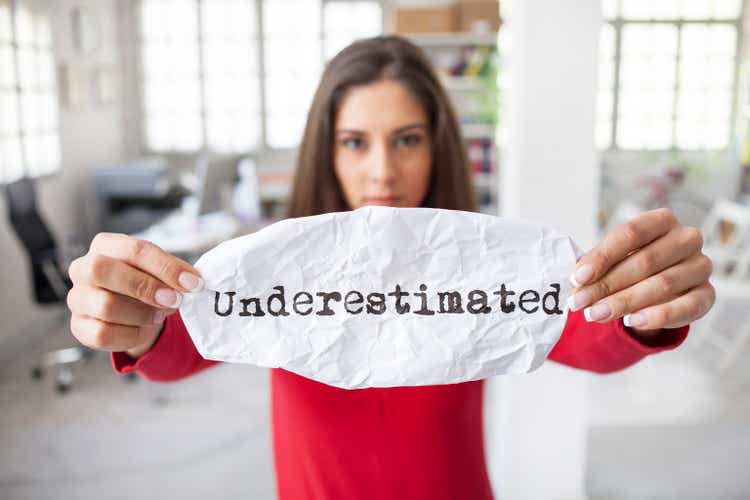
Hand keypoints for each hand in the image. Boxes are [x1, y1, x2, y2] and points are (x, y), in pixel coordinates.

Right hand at [67, 233, 203, 357]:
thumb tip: (192, 281)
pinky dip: (130, 335)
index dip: (165, 266)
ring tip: (160, 314)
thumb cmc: (146, 283)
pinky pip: (102, 333)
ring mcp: (77, 298)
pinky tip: (142, 330)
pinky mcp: (78, 326)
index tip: (192, 283)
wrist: (133, 312)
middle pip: (101, 269)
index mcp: (105, 245)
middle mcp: (83, 268)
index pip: (133, 249)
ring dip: (141, 313)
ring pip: (105, 305)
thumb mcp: (161, 272)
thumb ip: (174, 273)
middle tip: (174, 300)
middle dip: (144, 286)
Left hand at [566, 208, 714, 337]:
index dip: (602, 256)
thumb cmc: (630, 264)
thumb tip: (577, 280)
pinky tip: (632, 322)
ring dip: (624, 302)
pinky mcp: (707, 295)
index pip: (631, 233)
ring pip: (662, 285)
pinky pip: (686, 307)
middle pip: (644, 261)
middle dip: (607, 284)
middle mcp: (686, 238)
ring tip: (596, 314)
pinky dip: (657, 316)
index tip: (577, 277)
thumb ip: (598, 264)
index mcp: (662, 220)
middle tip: (580, 302)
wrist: (657, 287)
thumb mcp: (613, 258)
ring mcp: (700, 266)